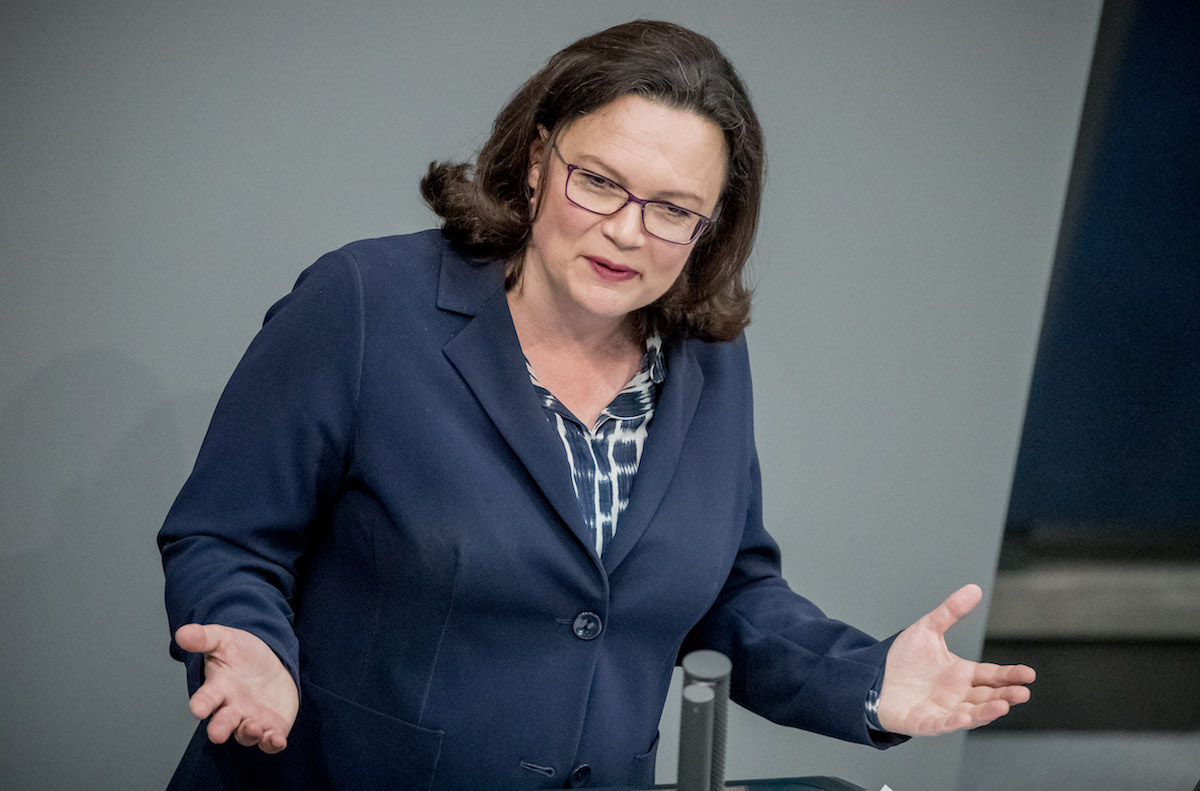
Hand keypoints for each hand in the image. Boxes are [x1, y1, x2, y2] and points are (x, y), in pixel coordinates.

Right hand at [175, 623, 299, 753]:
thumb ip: (204, 638)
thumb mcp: (224, 640)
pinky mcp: (272, 726)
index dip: (201, 703)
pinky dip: (273, 743)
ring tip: (254, 727)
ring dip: (249, 733)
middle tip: (216, 734)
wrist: (270, 662)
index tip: (197, 709)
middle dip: (220, 728)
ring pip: (246, 734)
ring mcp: (251, 719)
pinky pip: (271, 740)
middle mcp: (232, 708)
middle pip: (223, 722)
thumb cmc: (241, 654)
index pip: (206, 698)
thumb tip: (181, 633)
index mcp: (218, 688)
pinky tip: (278, 740)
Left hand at [876, 584, 1034, 735]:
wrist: (873, 677)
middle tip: (1022, 692)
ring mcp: (943, 710)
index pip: (992, 675)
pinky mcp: (925, 722)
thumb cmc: (903, 659)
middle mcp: (957, 694)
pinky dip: (954, 722)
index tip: (1028, 674)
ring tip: (1003, 705)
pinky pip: (942, 724)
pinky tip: (965, 717)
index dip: (1010, 675)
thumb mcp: (928, 629)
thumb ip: (951, 611)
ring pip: (971, 713)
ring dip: (987, 711)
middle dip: (1006, 695)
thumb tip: (973, 589)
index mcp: (962, 674)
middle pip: (988, 696)